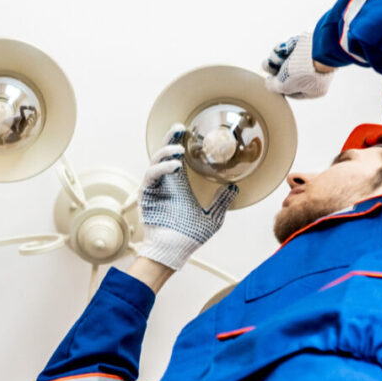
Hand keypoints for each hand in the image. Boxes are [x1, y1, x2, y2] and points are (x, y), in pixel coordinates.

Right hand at [131, 124, 237, 271]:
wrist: (175, 251)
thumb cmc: (190, 237)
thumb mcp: (213, 217)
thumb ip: (222, 202)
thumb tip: (235, 188)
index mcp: (179, 186)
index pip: (179, 158)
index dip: (181, 143)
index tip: (189, 131)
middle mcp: (166, 184)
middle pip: (164, 154)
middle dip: (170, 139)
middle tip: (179, 129)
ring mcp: (155, 188)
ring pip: (156, 161)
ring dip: (165, 151)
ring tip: (179, 149)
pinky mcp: (147, 195)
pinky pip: (151, 176)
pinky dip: (161, 168)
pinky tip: (175, 166)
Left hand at [263, 32, 333, 98]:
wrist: (319, 48)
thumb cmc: (304, 71)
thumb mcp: (285, 85)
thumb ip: (274, 88)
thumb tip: (268, 85)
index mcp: (315, 89)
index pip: (293, 91)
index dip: (279, 86)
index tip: (270, 81)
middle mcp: (315, 75)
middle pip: (289, 74)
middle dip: (276, 69)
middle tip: (265, 64)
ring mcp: (313, 60)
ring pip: (289, 60)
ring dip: (278, 57)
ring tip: (275, 55)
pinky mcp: (309, 46)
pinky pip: (292, 49)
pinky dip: (285, 48)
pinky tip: (281, 47)